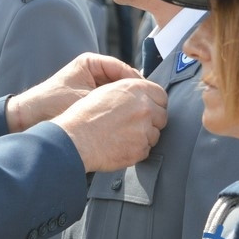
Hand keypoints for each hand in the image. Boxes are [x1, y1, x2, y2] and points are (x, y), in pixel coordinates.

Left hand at [6, 53, 145, 131]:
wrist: (29, 117)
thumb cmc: (52, 103)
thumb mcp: (83, 98)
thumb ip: (107, 98)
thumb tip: (135, 99)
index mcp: (91, 62)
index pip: (122, 69)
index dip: (136, 83)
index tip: (146, 96)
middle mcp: (93, 71)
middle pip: (122, 81)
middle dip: (133, 94)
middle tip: (146, 107)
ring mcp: (92, 84)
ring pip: (117, 92)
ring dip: (126, 103)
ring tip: (137, 114)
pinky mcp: (89, 98)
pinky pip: (109, 102)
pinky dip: (116, 109)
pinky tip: (123, 120)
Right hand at [52, 78, 167, 172]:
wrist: (76, 139)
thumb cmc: (85, 115)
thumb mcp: (106, 91)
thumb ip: (129, 91)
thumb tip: (142, 95)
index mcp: (135, 90)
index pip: (161, 95)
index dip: (155, 102)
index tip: (149, 107)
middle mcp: (144, 108)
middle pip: (162, 115)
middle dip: (152, 120)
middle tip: (134, 123)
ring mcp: (144, 130)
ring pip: (155, 134)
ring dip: (144, 135)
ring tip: (123, 134)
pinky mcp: (141, 149)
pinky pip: (146, 149)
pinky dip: (136, 148)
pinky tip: (120, 144)